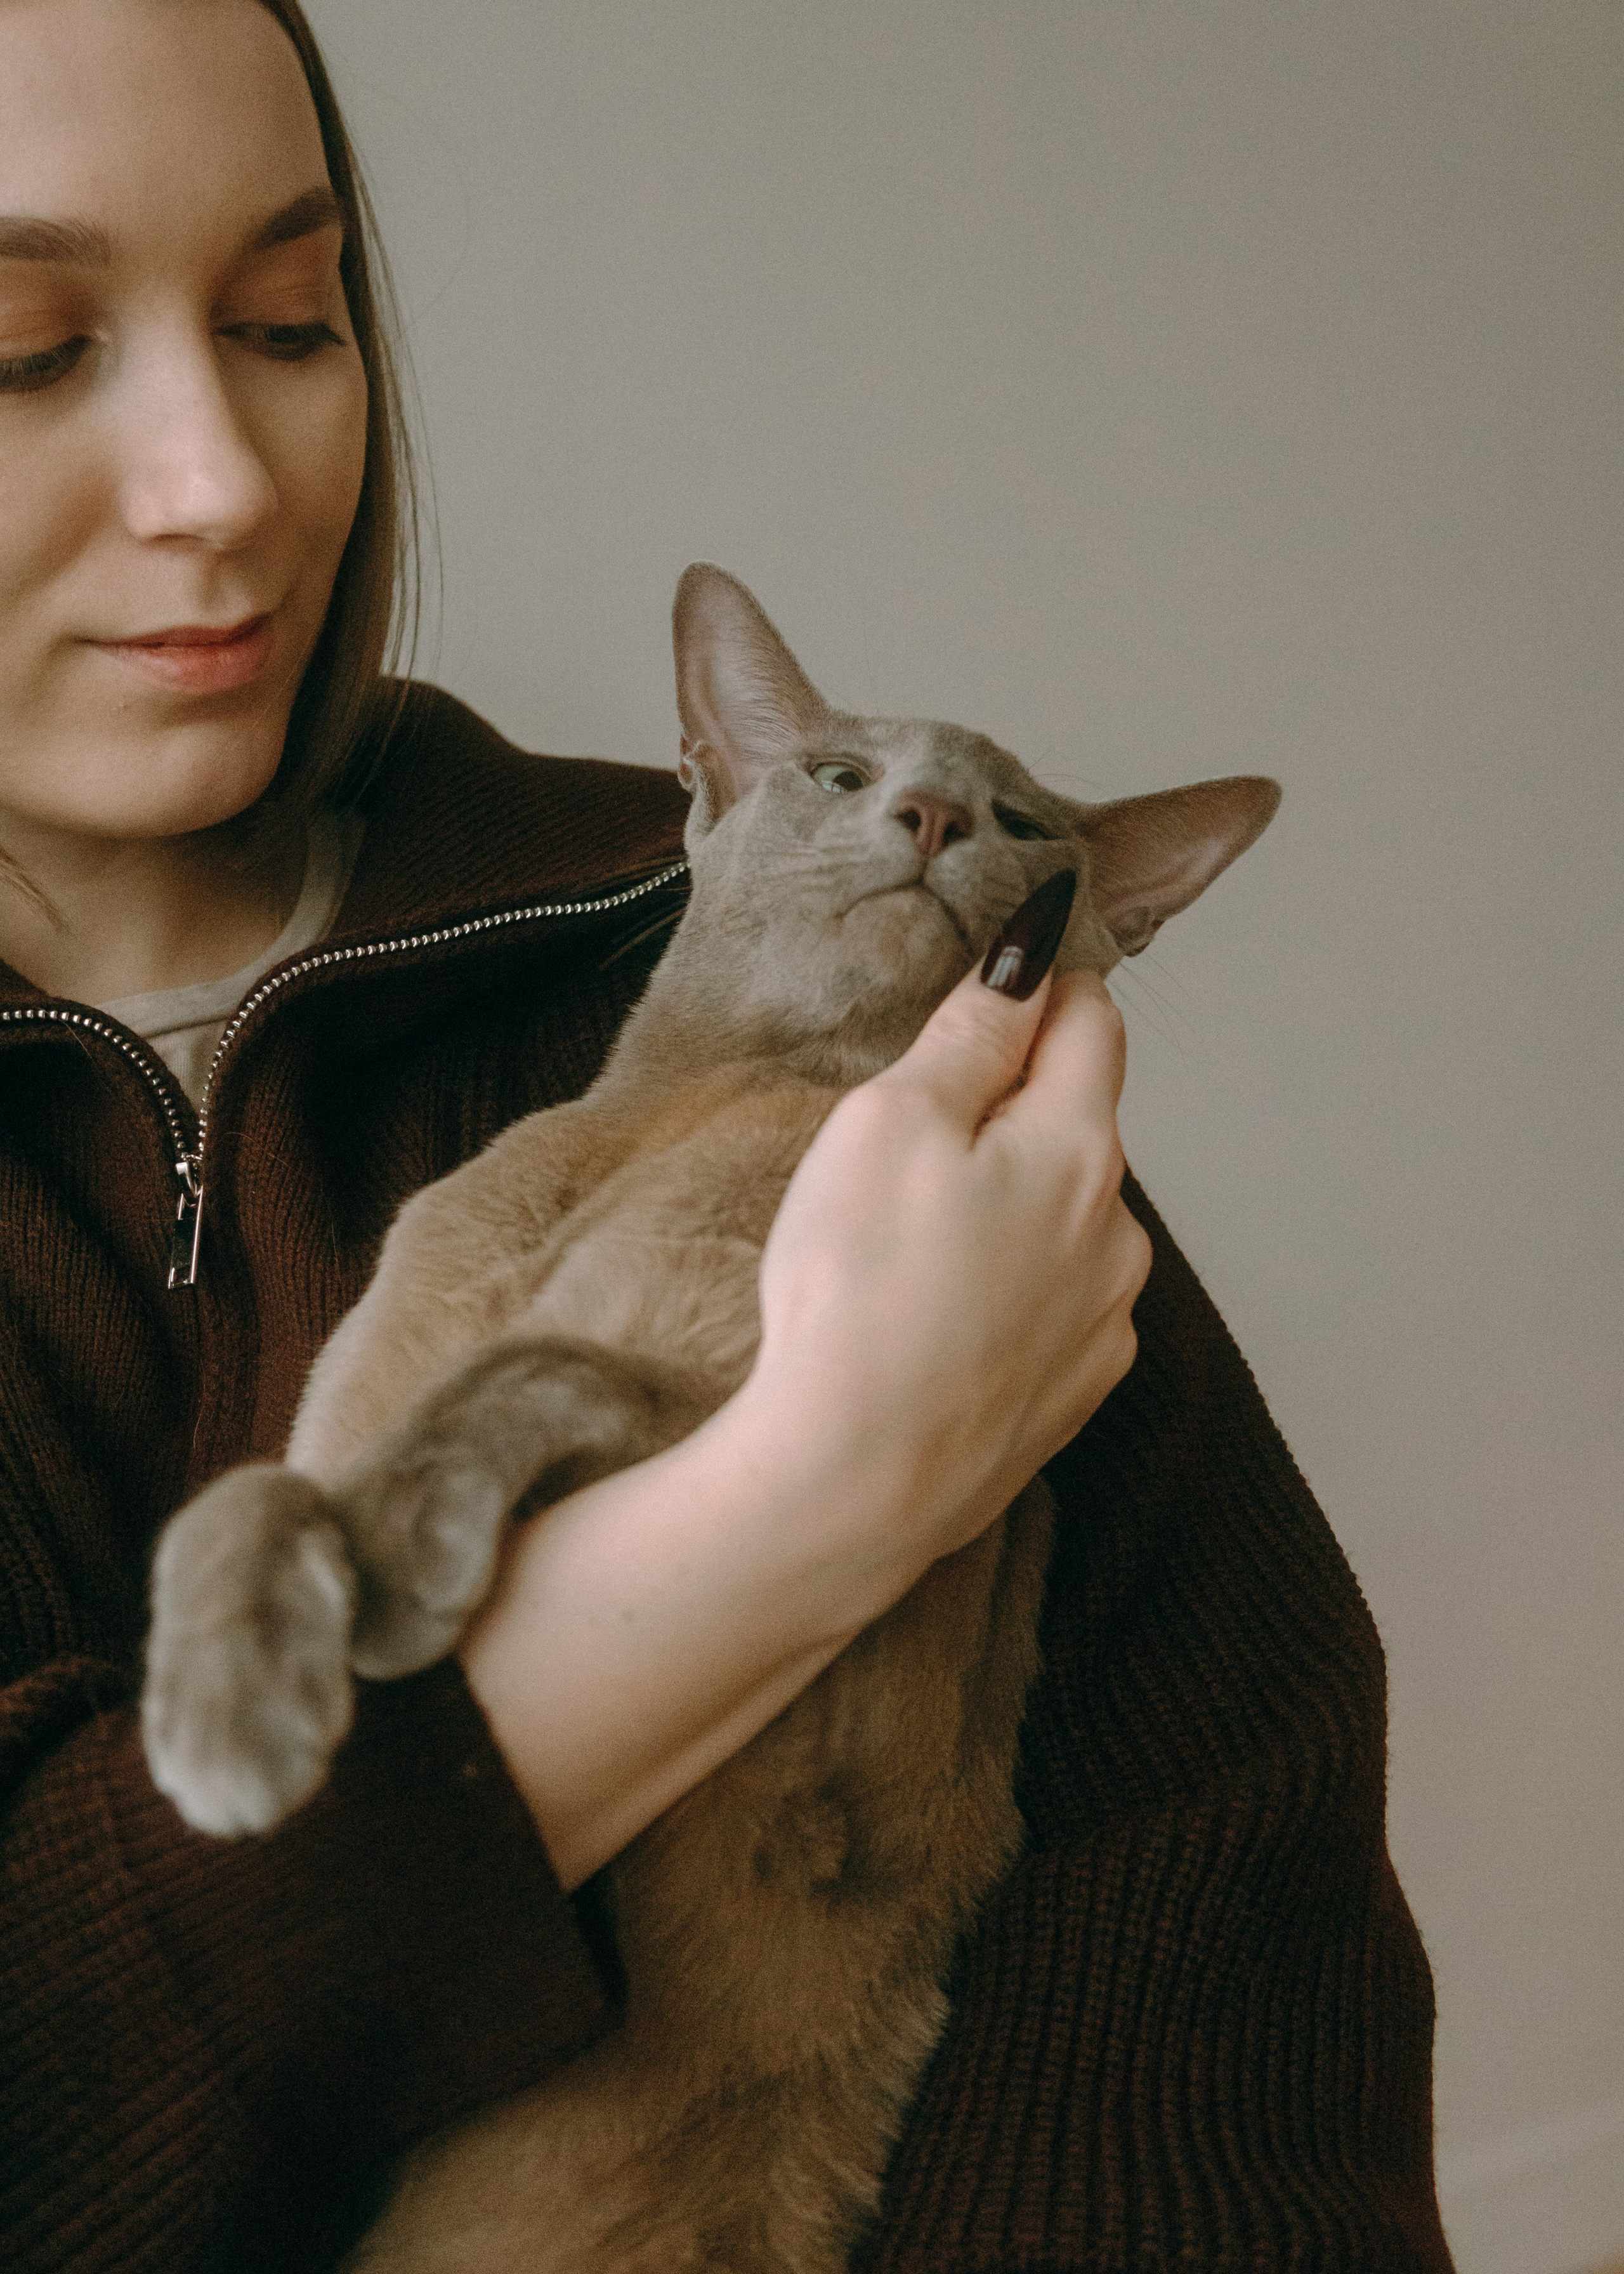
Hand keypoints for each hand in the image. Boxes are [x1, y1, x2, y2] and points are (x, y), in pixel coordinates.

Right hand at [461, 957, 1148, 1885]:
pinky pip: (1050, 1308)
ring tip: (912, 1242)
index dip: (1038, 986)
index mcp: (1081, 1147)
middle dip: (1013, 1107)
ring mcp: (1102, 1325)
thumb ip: (972, 1033)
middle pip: (1079, 1125)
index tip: (989, 984)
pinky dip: (1005, 1293)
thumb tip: (1031, 953)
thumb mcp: (893, 1121)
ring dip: (1012, 1207)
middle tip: (912, 1129)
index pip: (1091, 1020)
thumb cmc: (859, 1290)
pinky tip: (935, 1317)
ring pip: (1067, 1223)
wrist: (852, 1483)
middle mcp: (1120, 1234)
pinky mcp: (1069, 1398)